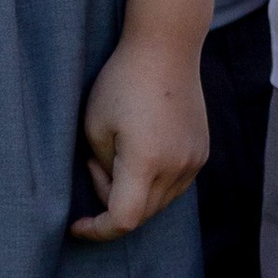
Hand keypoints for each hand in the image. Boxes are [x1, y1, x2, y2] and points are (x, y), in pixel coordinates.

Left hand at [73, 30, 210, 240]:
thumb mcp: (94, 125)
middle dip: (111, 202)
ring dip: (133, 192)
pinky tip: (139, 152)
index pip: (123, 220)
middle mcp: (176, 167)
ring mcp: (194, 161)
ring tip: (116, 153)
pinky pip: (174, 185)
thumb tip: (111, 187)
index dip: (98, 230)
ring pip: (159, 202)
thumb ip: (102, 168)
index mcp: (146, 162)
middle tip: (95, 162)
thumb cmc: (121, 81)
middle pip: (141, 214)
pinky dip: (152, 183)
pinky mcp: (201, 153)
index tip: (76, 226)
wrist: (166, 48)